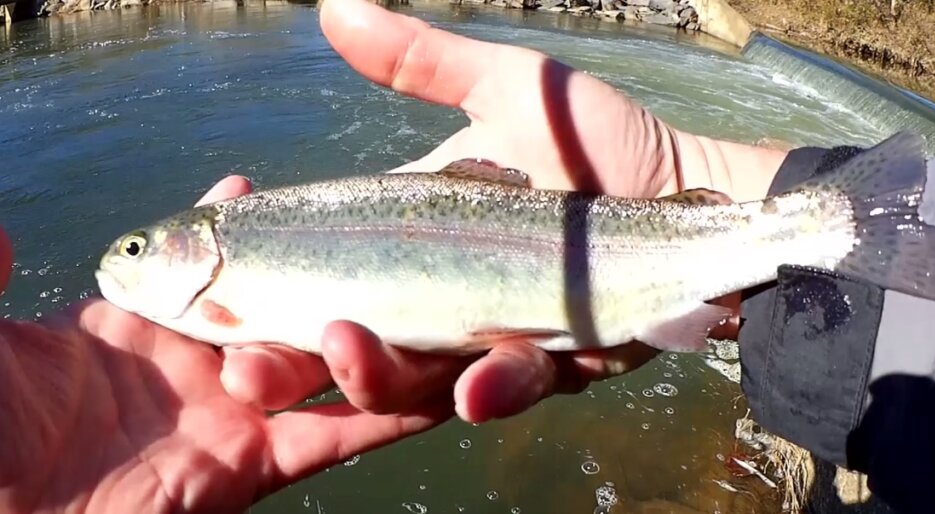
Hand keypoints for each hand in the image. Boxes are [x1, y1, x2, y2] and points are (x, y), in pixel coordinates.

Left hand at [0, 178, 451, 513]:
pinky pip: (333, 434)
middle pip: (275, 311)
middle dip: (316, 271)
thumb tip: (3, 236)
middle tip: (358, 230)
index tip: (254, 185)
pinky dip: (386, 411)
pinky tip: (438, 382)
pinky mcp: (252, 466)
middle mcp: (192, 370)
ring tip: (390, 290)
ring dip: (362, 332)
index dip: (227, 228)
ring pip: (318, 369)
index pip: (196, 267)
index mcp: (132, 333)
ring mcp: (227, 418)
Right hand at [237, 0, 753, 424]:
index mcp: (414, 238)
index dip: (263, 298)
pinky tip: (477, 378)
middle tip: (247, 363)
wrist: (692, 193)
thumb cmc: (598, 139)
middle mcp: (441, 297)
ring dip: (376, 375)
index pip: (322, 275)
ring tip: (347, 350)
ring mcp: (493, 335)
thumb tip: (329, 7)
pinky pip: (512, 385)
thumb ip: (420, 63)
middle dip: (292, 362)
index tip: (214, 300)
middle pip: (350, 344)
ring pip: (418, 380)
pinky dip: (492, 385)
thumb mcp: (507, 89)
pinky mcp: (555, 363)